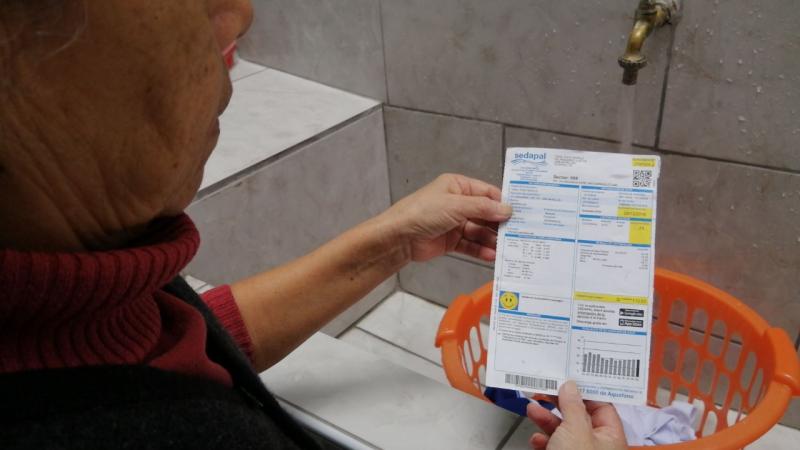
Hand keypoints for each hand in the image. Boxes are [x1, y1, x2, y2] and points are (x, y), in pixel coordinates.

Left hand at [380, 174, 511, 261]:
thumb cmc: (423, 212)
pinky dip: (480, 250)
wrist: (399, 237)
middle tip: (518, 233)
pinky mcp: (451, 241)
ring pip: (479, 231)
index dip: (503, 203)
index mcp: (458, 186)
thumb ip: (483, 208)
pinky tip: (491, 255)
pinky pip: (470, 245)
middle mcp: (458, 203)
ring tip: (507, 248)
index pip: (487, 193)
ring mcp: (455, 223)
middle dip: (499, 224)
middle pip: (485, 214)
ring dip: (491, 239)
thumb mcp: (456, 205)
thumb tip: (507, 209)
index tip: (520, 213)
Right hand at [526, 381, 627, 449]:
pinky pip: (554, 447)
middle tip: (546, 387)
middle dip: (560, 404)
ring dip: (547, 420)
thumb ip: (573, 406)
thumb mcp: (576, 430)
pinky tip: (535, 439)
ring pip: (564, 432)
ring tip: (532, 409)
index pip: (602, 405)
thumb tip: (571, 386)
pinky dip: (543, 441)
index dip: (585, 390)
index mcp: (611, 436)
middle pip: (580, 416)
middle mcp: (598, 446)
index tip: (569, 376)